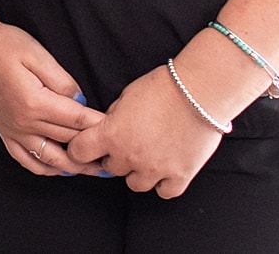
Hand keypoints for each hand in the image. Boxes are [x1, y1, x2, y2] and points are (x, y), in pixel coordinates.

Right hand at [0, 14, 105, 175]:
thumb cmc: (2, 44)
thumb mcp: (37, 54)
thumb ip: (62, 81)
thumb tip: (80, 102)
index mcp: (35, 102)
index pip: (78, 120)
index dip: (101, 125)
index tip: (122, 130)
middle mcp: (23, 122)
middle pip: (69, 140)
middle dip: (95, 147)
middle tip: (119, 152)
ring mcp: (12, 130)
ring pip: (50, 158)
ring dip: (76, 166)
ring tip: (98, 170)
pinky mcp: (3, 131)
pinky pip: (26, 160)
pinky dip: (45, 168)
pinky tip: (59, 169)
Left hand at [67, 66, 223, 197]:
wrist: (199, 91)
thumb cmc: (162, 87)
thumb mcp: (125, 97)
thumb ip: (112, 118)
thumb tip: (108, 129)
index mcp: (111, 134)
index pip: (79, 153)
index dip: (81, 149)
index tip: (88, 146)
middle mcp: (130, 156)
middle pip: (111, 168)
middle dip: (116, 156)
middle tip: (129, 142)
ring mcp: (156, 169)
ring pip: (135, 184)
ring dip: (138, 172)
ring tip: (149, 154)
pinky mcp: (180, 175)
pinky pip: (165, 192)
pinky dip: (164, 183)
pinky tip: (167, 168)